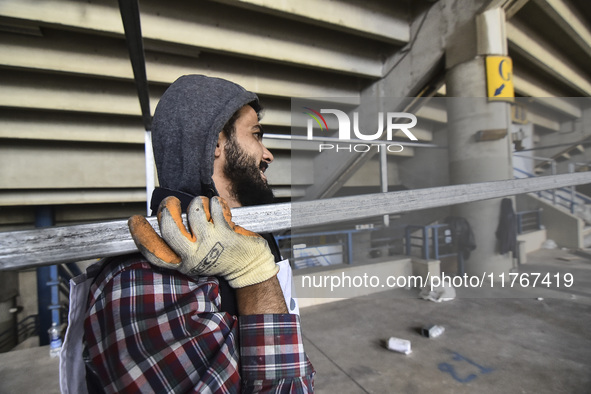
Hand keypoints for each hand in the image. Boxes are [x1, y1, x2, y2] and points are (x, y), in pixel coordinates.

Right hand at [128, 196, 278, 287]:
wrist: (249, 266)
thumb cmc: (221, 256)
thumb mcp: (195, 256)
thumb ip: (179, 242)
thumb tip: (162, 218)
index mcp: (182, 263)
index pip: (153, 251)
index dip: (140, 234)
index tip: (134, 220)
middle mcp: (193, 256)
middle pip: (168, 227)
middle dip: (168, 207)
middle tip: (172, 202)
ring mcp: (209, 243)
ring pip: (193, 210)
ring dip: (198, 202)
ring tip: (204, 207)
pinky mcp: (225, 233)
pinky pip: (213, 206)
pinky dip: (215, 202)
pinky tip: (219, 209)